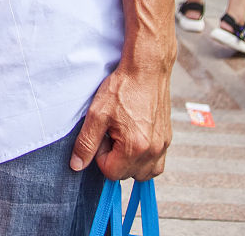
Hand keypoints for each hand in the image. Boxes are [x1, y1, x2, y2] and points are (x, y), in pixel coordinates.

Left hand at [70, 64, 171, 180]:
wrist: (146, 70)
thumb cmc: (122, 89)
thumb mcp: (96, 115)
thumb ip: (86, 143)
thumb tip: (77, 165)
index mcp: (135, 147)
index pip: (110, 173)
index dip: (100, 155)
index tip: (102, 135)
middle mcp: (153, 150)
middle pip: (127, 174)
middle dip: (114, 158)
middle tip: (112, 132)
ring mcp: (163, 146)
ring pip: (144, 173)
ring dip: (130, 162)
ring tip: (123, 137)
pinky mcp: (167, 139)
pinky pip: (157, 163)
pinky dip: (144, 158)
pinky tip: (135, 138)